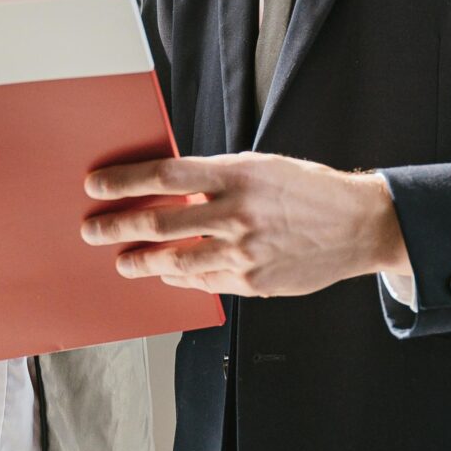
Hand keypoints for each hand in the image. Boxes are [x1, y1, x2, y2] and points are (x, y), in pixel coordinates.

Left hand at [82, 152, 410, 299]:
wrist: (358, 225)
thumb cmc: (306, 190)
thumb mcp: (262, 168)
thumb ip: (216, 178)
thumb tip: (167, 188)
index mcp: (237, 175)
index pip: (165, 175)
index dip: (124, 181)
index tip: (95, 186)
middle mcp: (237, 213)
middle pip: (159, 221)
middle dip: (118, 228)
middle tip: (92, 231)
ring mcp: (244, 252)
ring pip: (175, 260)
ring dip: (142, 261)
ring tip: (123, 261)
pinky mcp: (253, 281)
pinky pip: (204, 281)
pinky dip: (180, 278)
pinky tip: (166, 274)